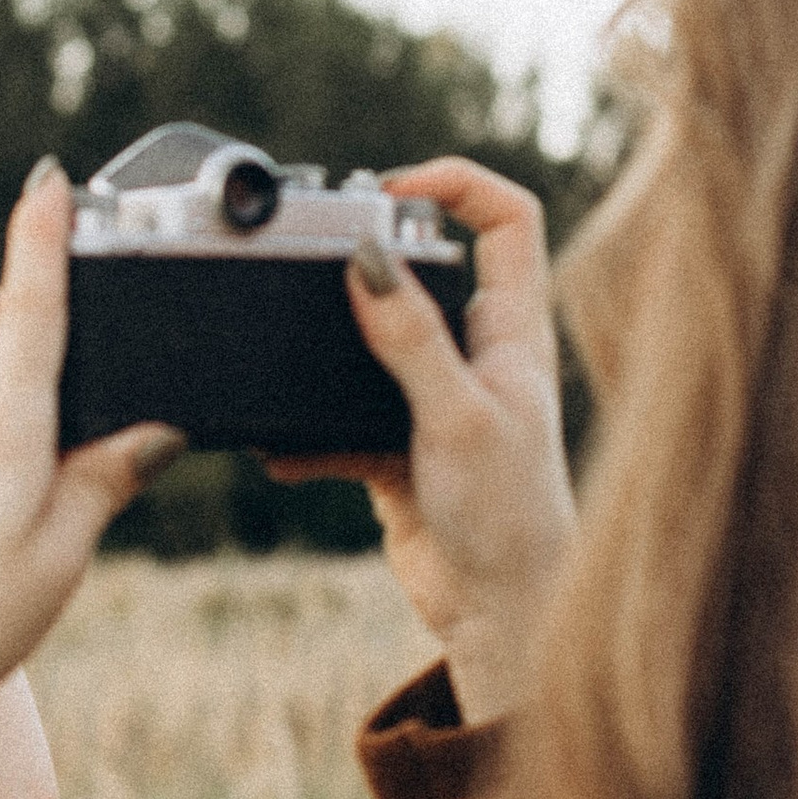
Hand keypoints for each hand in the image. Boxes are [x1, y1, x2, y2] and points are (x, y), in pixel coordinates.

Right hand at [273, 161, 575, 726]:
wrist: (498, 613)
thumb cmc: (508, 517)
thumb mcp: (455, 415)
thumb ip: (410, 338)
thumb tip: (368, 259)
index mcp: (514, 330)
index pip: (507, 221)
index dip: (459, 185)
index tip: (393, 187)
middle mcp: (479, 355)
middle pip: (428, 272)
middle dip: (369, 263)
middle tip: (319, 260)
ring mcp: (438, 400)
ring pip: (374, 347)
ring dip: (329, 352)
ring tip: (290, 357)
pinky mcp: (400, 447)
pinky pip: (342, 419)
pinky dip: (309, 433)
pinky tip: (283, 450)